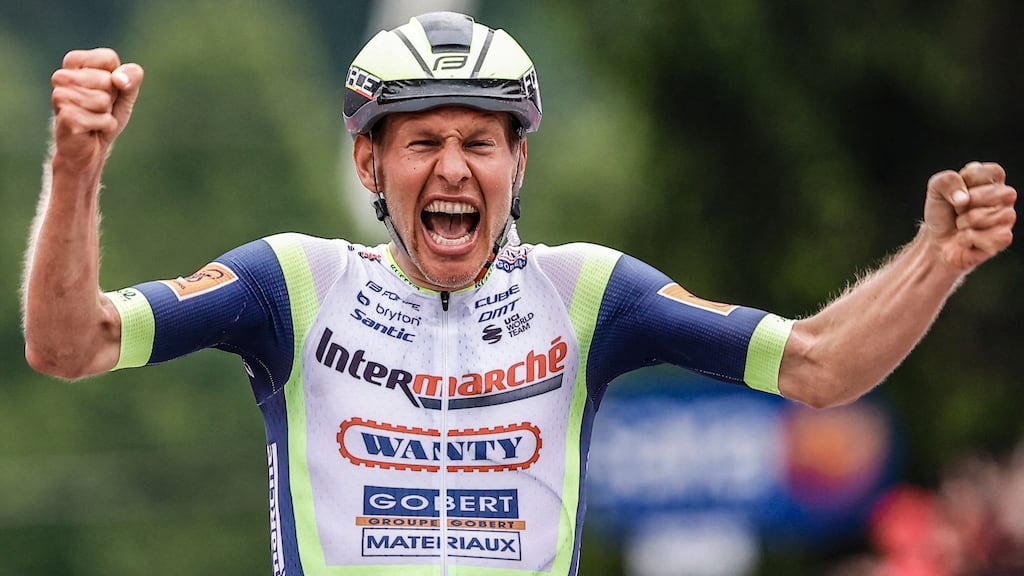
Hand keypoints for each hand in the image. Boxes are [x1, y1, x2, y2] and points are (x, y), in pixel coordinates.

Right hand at [50, 48, 143, 170]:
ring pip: (103, 99)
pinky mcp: (66, 116)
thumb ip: (131, 76)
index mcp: (74, 62)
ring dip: (106, 113)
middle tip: (99, 108)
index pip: (108, 58)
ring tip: (94, 117)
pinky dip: (105, 126)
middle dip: (111, 98)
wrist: (90, 147)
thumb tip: (118, 79)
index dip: (117, 78)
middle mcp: (61, 76)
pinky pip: (103, 119)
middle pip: (106, 79)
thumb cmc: (105, 114)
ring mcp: (60, 96)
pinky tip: (92, 129)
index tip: (106, 89)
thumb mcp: (125, 92)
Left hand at [923, 161, 1015, 270]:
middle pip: (997, 193)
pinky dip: (968, 239)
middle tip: (958, 209)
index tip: (957, 189)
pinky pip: (990, 237)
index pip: (994, 172)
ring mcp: (1006, 218)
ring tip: (961, 224)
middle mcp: (1004, 197)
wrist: (936, 240)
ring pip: (989, 216)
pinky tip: (966, 238)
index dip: (970, 181)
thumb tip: (964, 198)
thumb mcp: (935, 189)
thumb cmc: (942, 213)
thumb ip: (947, 180)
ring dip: (965, 222)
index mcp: (992, 180)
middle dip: (967, 203)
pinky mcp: (1003, 238)